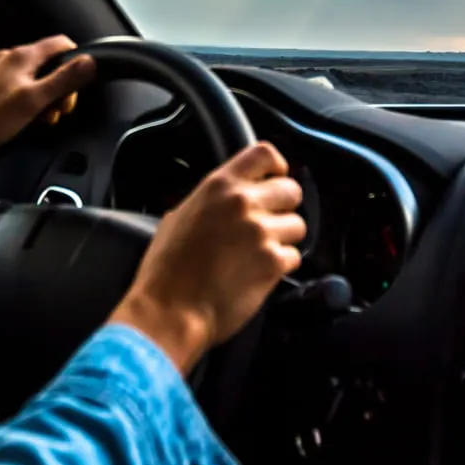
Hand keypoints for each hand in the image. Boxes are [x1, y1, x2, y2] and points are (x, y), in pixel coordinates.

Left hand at [0, 35, 96, 160]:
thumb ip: (64, 80)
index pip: (61, 44)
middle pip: (50, 64)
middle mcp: (10, 59)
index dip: (77, 61)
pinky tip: (27, 118)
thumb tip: (89, 62)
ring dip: (46, 97)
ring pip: (36, 79)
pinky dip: (30, 101)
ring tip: (43, 117)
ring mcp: (0, 73)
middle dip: (61, 86)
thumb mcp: (35, 99)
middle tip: (60, 108)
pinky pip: (21, 88)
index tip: (81, 82)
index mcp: (22, 56)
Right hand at [108, 141, 306, 374]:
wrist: (169, 311)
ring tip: (260, 253)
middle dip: (285, 207)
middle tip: (270, 223)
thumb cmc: (166, 271)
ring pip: (299, 226)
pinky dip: (282, 266)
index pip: (264, 154)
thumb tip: (224, 200)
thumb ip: (209, 201)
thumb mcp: (178, 217)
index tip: (276, 178)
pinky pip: (295, 257)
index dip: (277, 167)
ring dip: (285, 239)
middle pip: (291, 189)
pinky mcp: (273, 263)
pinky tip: (259, 273)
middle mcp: (244, 203)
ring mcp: (261, 233)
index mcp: (219, 186)